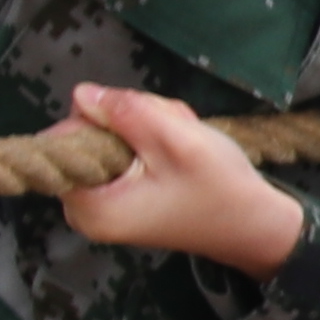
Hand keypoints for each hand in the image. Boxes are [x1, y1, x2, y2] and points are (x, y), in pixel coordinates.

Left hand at [57, 83, 307, 270]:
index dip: (100, 118)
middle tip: (170, 134)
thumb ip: (125, 112)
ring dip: (144, 129)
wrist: (256, 225)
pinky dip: (147, 143)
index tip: (143, 127)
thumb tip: (79, 94)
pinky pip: (119, 153)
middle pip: (84, 137)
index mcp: (91, 207)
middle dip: (127, 123)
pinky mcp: (118, 198)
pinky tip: (176, 151)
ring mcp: (102, 206)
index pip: (63, 140)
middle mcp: (85, 212)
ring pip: (105, 139)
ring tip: (179, 143)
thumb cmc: (221, 189)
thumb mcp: (177, 139)